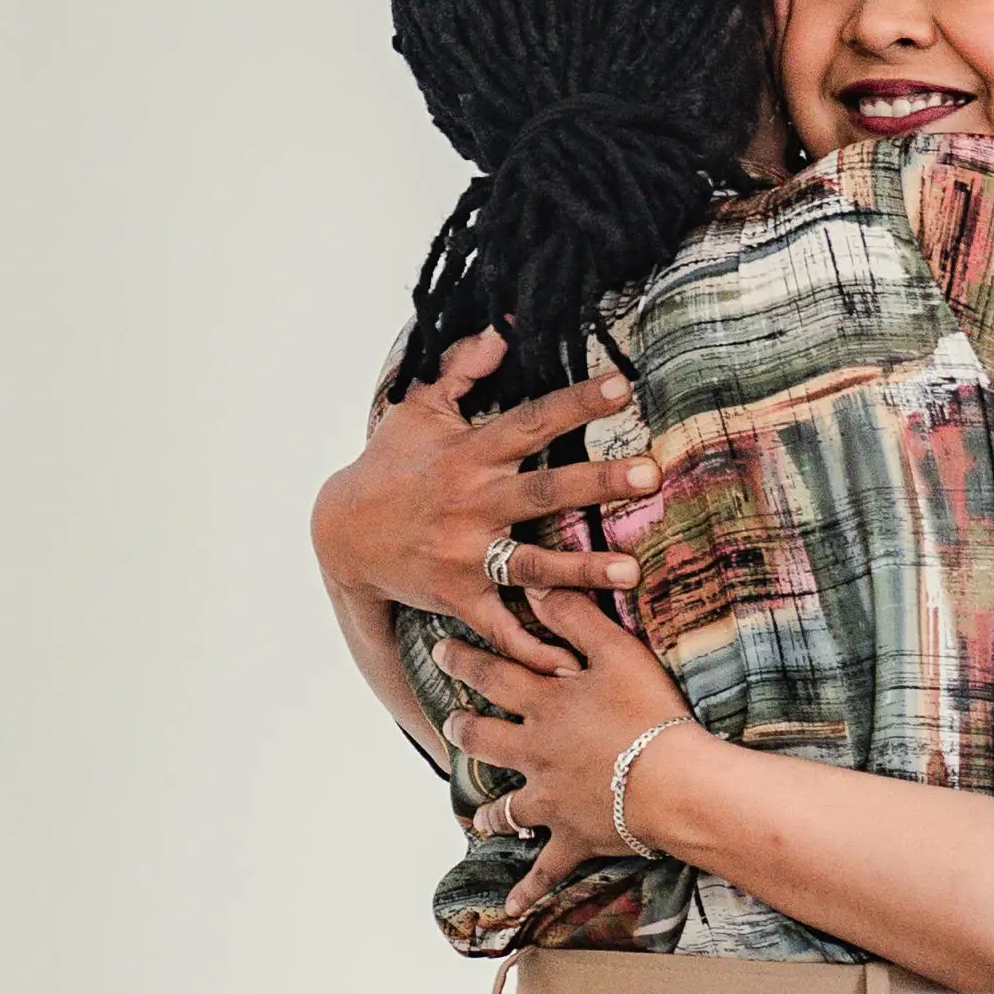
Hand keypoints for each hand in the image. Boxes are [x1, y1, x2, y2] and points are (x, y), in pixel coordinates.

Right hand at [312, 329, 658, 672]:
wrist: (343, 533)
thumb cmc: (391, 466)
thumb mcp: (417, 410)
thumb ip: (461, 370)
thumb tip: (502, 331)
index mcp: (469, 453)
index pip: (531, 420)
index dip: (575, 402)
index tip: (622, 385)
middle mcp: (471, 503)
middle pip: (543, 491)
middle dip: (597, 484)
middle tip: (650, 474)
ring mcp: (464, 555)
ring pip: (532, 563)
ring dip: (582, 570)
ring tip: (632, 570)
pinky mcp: (458, 598)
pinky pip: (500, 627)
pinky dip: (532, 648)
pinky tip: (572, 661)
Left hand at [438, 591, 708, 913]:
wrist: (675, 783)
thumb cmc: (652, 714)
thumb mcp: (617, 652)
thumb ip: (574, 617)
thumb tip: (534, 586)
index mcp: (545, 704)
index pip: (493, 674)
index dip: (465, 659)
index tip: (441, 649)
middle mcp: (536, 752)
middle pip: (484, 739)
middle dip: (463, 730)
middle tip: (450, 724)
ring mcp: (549, 799)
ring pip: (505, 807)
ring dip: (488, 812)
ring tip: (475, 817)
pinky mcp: (572, 838)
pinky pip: (544, 870)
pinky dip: (528, 890)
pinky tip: (510, 909)